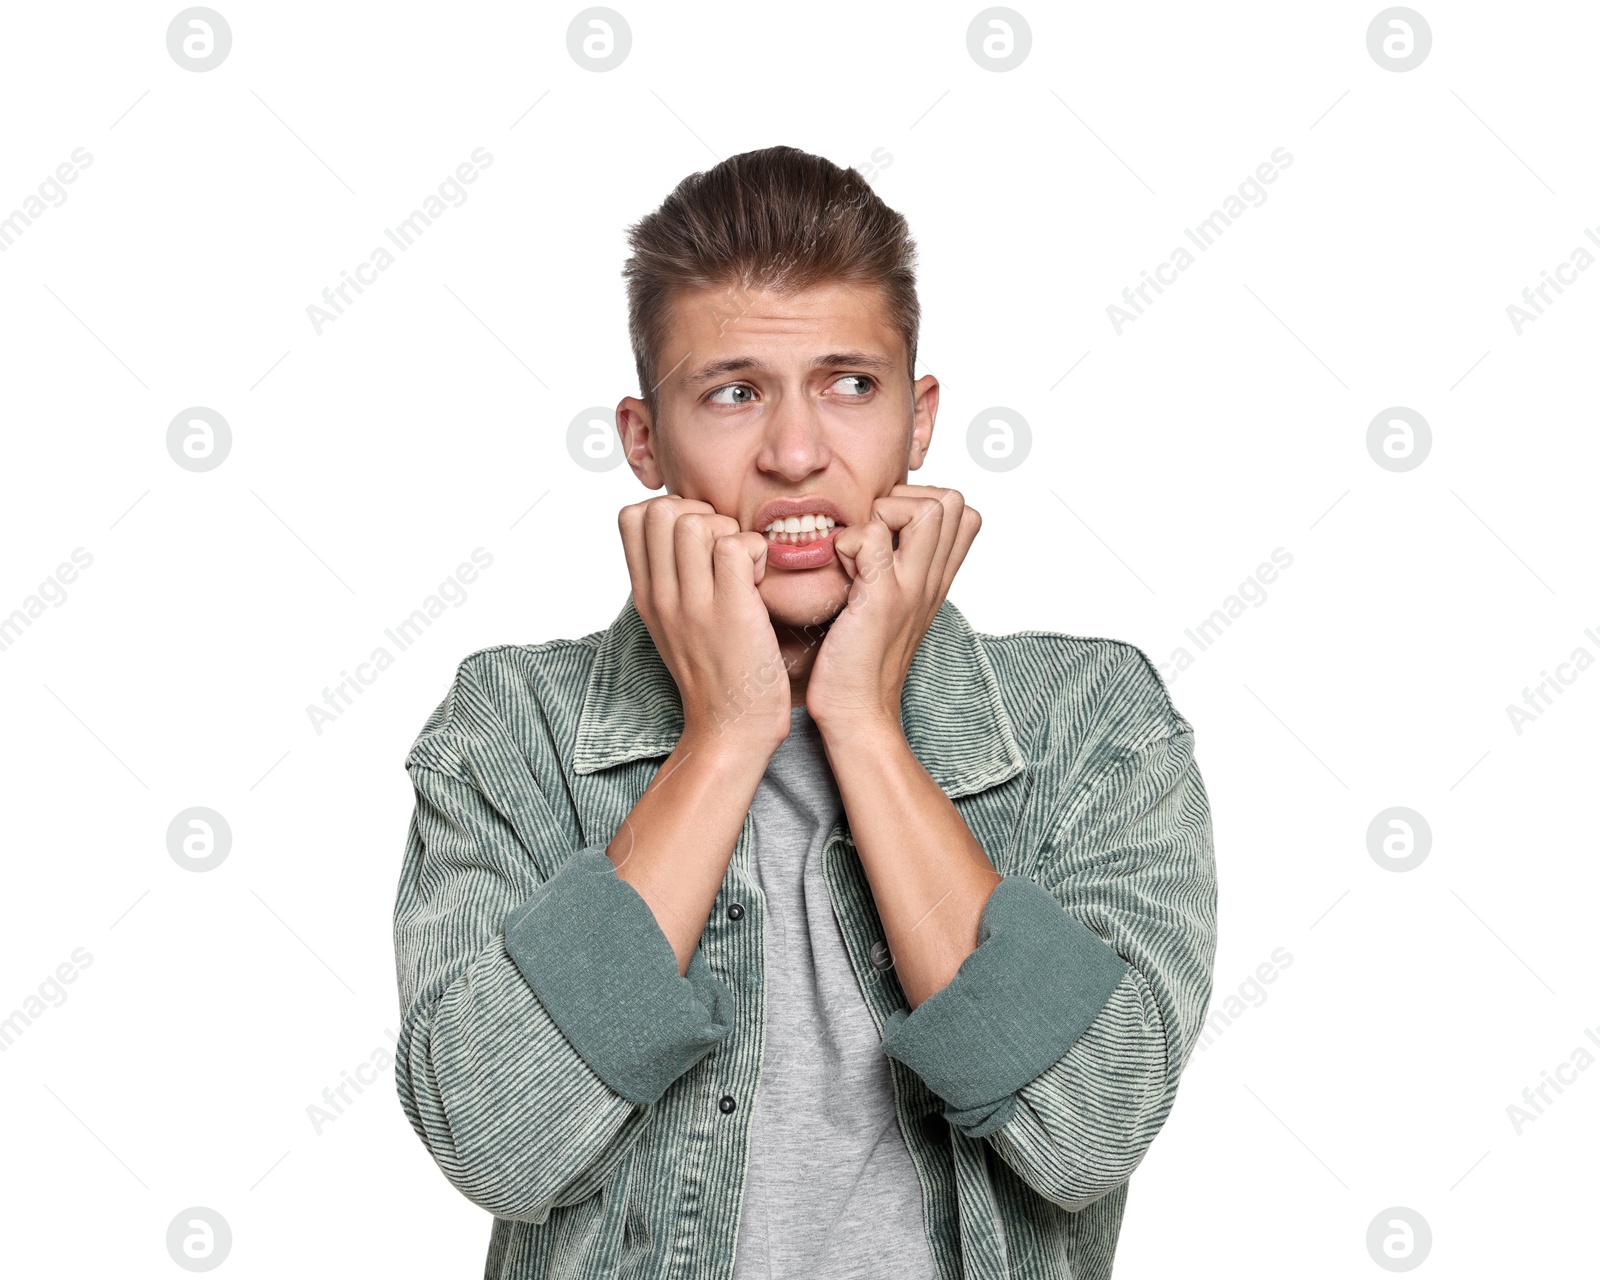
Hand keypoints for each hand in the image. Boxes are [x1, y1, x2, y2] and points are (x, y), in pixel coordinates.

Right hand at [618, 494, 792, 752]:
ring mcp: (693, 604)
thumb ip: (671, 578)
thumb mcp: (673, 623)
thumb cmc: (714, 673)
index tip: (698, 540)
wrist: (731, 728)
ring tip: (743, 567)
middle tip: (724, 549)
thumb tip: (683, 528)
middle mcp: (661, 596)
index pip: (632, 515)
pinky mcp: (731, 612)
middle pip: (664, 508)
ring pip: (698, 521)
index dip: (671, 510)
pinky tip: (760, 580)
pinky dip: (756, 551)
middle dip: (702, 513)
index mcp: (645, 594)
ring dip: (731, 531)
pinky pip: (736, 546)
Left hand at [806, 484, 980, 732]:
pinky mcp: (881, 599)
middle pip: (952, 501)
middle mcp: (931, 580)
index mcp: (935, 581)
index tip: (889, 531)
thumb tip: (874, 535)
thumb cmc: (860, 662)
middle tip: (874, 533)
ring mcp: (911, 588)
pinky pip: (871, 538)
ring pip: (927, 509)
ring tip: (860, 550)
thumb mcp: (890, 609)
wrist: (857, 713)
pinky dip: (847, 541)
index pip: (964, 513)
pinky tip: (838, 571)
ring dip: (883, 512)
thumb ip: (893, 571)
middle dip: (905, 498)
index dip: (923, 503)